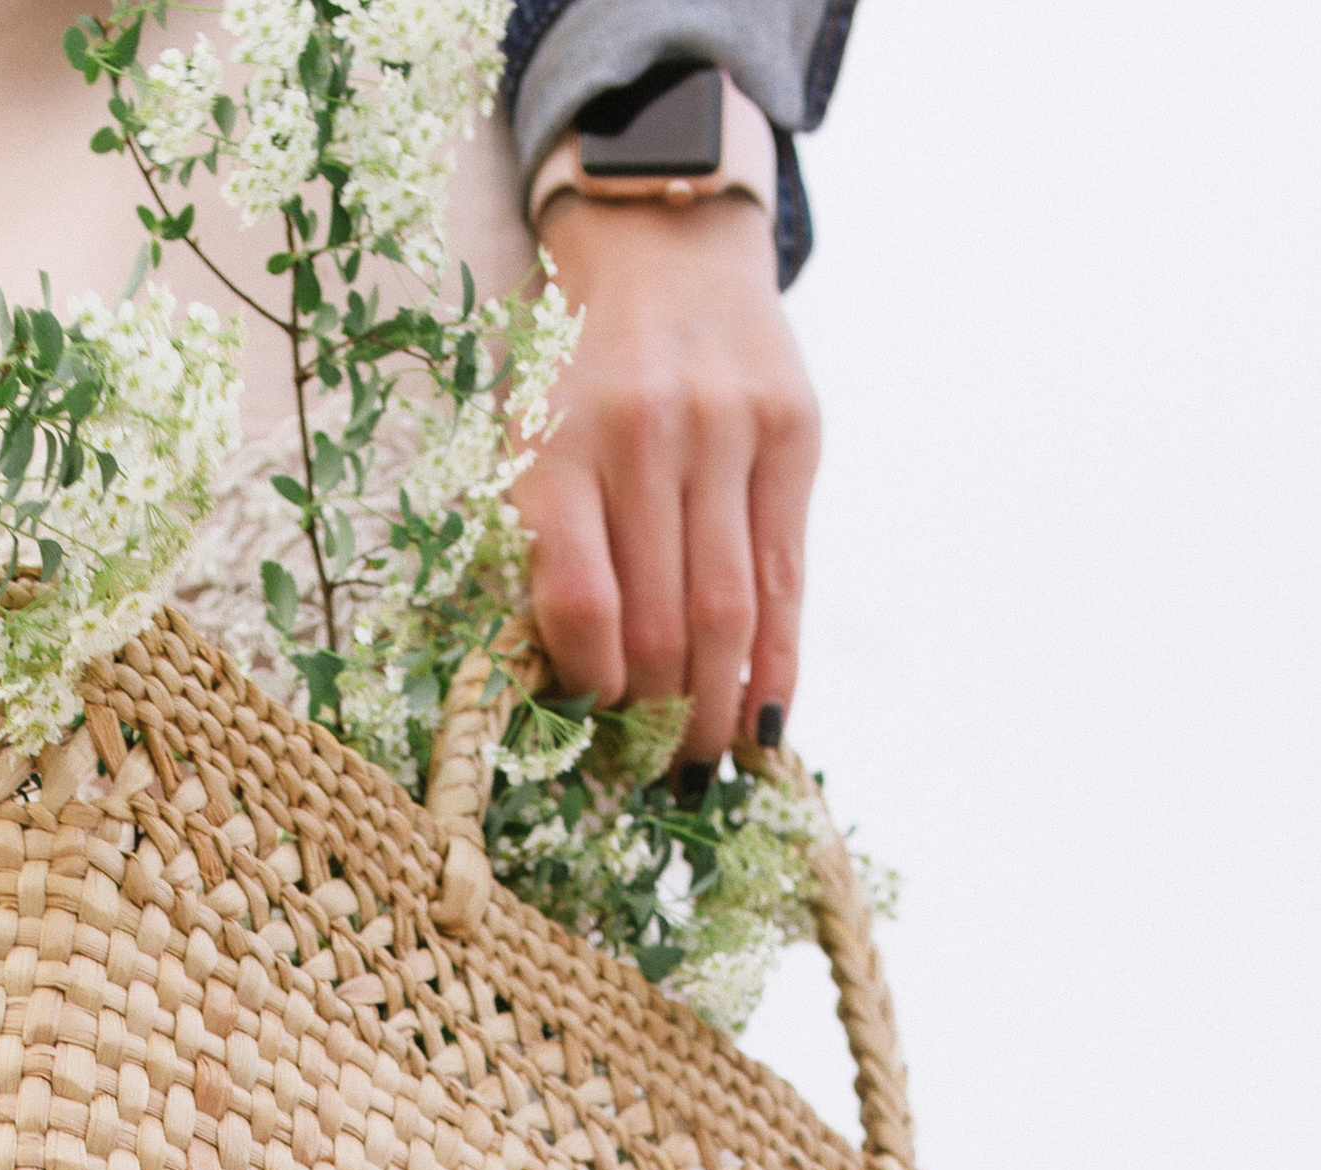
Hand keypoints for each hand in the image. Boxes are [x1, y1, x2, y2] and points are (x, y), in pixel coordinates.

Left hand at [515, 191, 819, 760]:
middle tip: (648, 771)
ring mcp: (727, 430)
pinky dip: (777, 666)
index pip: (581, 606)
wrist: (664, 246)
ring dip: (715, 710)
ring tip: (701, 763)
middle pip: (658, 624)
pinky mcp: (794, 432)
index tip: (586, 729)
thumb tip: (569, 697)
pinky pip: (787, 580)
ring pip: (727, 613)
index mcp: (558, 445)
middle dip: (654, 719)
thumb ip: (542, 549)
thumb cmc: (577, 374)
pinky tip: (764, 723)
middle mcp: (644, 435)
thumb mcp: (527, 441)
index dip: (589, 688)